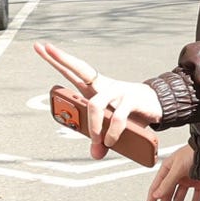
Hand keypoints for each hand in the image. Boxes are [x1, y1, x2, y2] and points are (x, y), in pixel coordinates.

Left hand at [35, 40, 162, 159]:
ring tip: (96, 141)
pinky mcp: (132, 100)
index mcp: (96, 88)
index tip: (41, 47)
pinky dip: (111, 133)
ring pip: (95, 104)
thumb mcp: (112, 127)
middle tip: (46, 47)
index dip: (58, 60)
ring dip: (92, 127)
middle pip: (80, 70)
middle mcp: (104, 85)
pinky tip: (110, 141)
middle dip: (62, 59)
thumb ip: (100, 138)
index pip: (73, 71)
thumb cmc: (131, 112)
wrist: (158, 106)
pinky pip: (117, 118)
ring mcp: (118, 90)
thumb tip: (95, 154)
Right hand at [144, 144, 199, 200]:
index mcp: (167, 169)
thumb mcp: (178, 168)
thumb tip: (156, 195)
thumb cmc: (194, 153)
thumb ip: (167, 182)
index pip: (156, 189)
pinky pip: (195, 198)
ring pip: (180, 198)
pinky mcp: (199, 183)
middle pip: (167, 196)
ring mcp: (188, 180)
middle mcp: (176, 175)